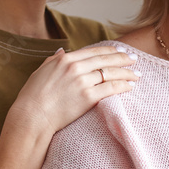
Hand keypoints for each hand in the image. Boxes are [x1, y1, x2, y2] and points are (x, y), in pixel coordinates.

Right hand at [6, 45, 138, 136]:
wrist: (31, 117)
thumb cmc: (32, 97)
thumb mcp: (40, 72)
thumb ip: (52, 60)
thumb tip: (60, 51)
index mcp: (64, 59)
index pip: (92, 52)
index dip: (108, 51)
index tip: (119, 51)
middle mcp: (75, 67)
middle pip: (105, 60)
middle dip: (122, 58)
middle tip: (134, 59)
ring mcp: (82, 82)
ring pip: (111, 73)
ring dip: (126, 72)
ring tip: (137, 74)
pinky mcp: (88, 97)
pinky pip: (111, 88)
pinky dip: (122, 85)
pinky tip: (130, 86)